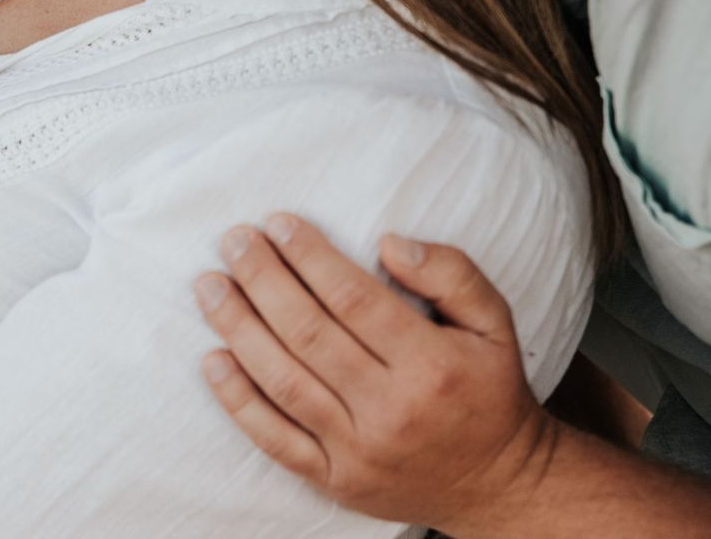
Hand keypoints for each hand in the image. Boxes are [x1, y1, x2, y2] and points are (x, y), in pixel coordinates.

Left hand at [193, 215, 557, 533]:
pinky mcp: (336, 481)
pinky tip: (213, 360)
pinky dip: (238, 400)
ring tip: (210, 286)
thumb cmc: (489, 391)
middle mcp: (391, 409)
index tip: (277, 223)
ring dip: (238, 328)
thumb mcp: (495, 324)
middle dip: (262, 280)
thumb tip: (388, 243)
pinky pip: (276, 440)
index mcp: (431, 364)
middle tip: (233, 241)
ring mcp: (359, 450)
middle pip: (308, 333)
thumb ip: (451, 273)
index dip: (308, 256)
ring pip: (283, 382)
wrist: (500, 485)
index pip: (352, 298)